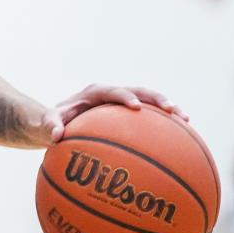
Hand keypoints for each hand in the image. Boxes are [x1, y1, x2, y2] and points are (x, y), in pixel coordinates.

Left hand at [41, 85, 187, 143]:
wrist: (57, 121)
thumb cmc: (52, 122)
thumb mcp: (47, 123)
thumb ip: (50, 126)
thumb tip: (56, 135)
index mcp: (94, 92)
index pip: (112, 91)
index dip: (125, 96)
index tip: (136, 107)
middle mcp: (111, 94)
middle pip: (138, 91)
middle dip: (156, 98)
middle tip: (172, 110)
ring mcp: (121, 104)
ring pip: (149, 102)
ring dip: (167, 109)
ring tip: (186, 121)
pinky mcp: (128, 116)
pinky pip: (149, 119)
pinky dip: (164, 126)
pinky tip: (182, 141)